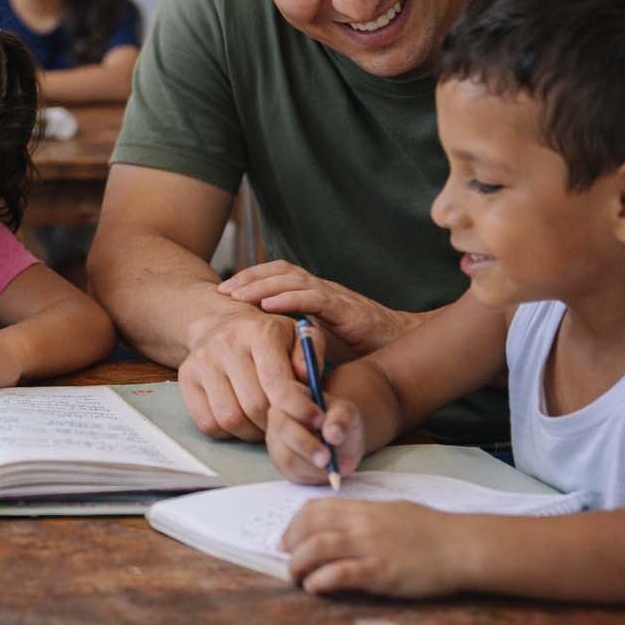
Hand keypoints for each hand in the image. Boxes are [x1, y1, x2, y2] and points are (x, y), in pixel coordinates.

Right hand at [178, 305, 299, 441]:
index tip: (314, 421)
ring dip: (251, 431)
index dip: (297, 408)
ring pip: (229, 418)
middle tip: (287, 425)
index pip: (276, 381)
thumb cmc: (269, 336)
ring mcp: (202, 360)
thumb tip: (307, 383)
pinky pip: (207, 422)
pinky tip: (241, 421)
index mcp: (259, 331)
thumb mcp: (298, 335)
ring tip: (264, 424)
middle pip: (253, 405)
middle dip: (275, 423)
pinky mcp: (186, 376)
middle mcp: (226, 343)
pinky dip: (227, 432)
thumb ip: (310, 356)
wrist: (223, 322)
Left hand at [218, 261, 416, 355]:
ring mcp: (333, 296)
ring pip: (292, 279)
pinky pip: (314, 298)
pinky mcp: (346, 309)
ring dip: (262, 285)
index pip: (277, 276)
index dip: (250, 279)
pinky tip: (268, 307)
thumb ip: (294, 340)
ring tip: (237, 295)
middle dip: (249, 278)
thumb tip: (260, 354)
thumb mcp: (319, 340)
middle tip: (223, 290)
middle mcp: (321, 289)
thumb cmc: (360, 346)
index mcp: (313, 293)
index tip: (224, 292)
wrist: (401, 344)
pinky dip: (289, 299)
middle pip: (279, 271)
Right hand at [265, 379, 363, 483]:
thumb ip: (341, 418)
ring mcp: (276, 439)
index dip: (302, 409)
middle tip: (327, 456)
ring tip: (331, 464)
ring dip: (310, 463)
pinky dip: (311, 473)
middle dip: (305, 443)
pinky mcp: (280, 461)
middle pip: (282, 427)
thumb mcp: (348, 413)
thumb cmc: (340, 421)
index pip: (286, 396)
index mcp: (291, 394)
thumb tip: (332, 434)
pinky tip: (325, 470)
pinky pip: (290, 470)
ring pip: (285, 453)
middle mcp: (278, 415)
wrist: (341, 443)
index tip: (321, 421)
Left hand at [282, 499, 463, 597]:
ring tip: (295, 576)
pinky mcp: (382, 572)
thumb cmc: (432, 531)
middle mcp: (362, 524)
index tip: (287, 539)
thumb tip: (343, 526)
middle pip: (311, 526)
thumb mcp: (393, 513)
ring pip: (318, 548)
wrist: (462, 546)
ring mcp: (371, 547)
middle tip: (286, 559)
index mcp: (364, 509)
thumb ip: (366, 518)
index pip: (317, 508)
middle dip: (290, 543)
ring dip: (299, 563)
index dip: (295, 524)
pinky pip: (341, 573)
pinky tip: (316, 587)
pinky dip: (321, 580)